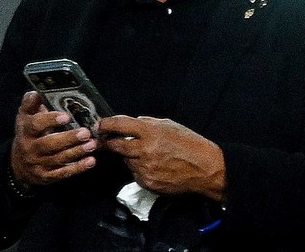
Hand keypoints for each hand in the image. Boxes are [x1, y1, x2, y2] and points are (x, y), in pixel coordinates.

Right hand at [10, 91, 97, 189]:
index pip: (36, 125)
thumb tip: (36, 93)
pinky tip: (91, 161)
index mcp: (26, 131)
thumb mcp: (25, 118)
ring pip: (59, 159)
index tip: (67, 116)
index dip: (50, 120)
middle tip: (86, 132)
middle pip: (49, 144)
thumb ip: (30, 104)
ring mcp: (38, 164)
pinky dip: (77, 168)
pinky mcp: (47, 176)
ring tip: (92, 144)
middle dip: (68, 139)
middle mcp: (31, 148)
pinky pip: (62, 173)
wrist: (18, 165)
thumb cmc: (27, 134)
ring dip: (77, 152)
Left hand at [99, 115, 226, 201]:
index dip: (105, 124)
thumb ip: (149, 123)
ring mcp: (144, 168)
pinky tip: (154, 166)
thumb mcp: (170, 125)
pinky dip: (139, 169)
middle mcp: (144, 150)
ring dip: (129, 156)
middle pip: (115, 145)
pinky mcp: (147, 182)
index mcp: (151, 131)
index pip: (119, 125)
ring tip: (144, 154)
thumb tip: (132, 123)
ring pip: (126, 160)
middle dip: (108, 143)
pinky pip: (135, 173)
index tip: (99, 125)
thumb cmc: (190, 144)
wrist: (205, 169)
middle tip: (105, 141)